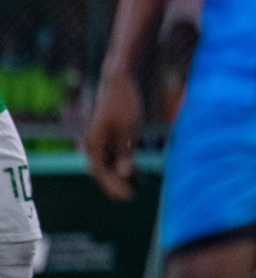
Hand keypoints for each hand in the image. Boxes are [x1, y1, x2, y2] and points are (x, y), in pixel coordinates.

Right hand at [85, 71, 141, 200]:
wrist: (119, 81)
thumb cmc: (123, 102)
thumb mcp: (128, 128)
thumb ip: (125, 151)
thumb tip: (124, 173)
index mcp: (94, 144)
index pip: (99, 173)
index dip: (112, 187)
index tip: (127, 196)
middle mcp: (94, 144)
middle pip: (102, 171)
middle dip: (116, 185)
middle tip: (132, 196)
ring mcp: (101, 140)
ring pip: (109, 164)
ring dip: (121, 176)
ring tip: (138, 186)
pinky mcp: (109, 135)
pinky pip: (114, 155)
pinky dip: (124, 164)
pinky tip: (138, 172)